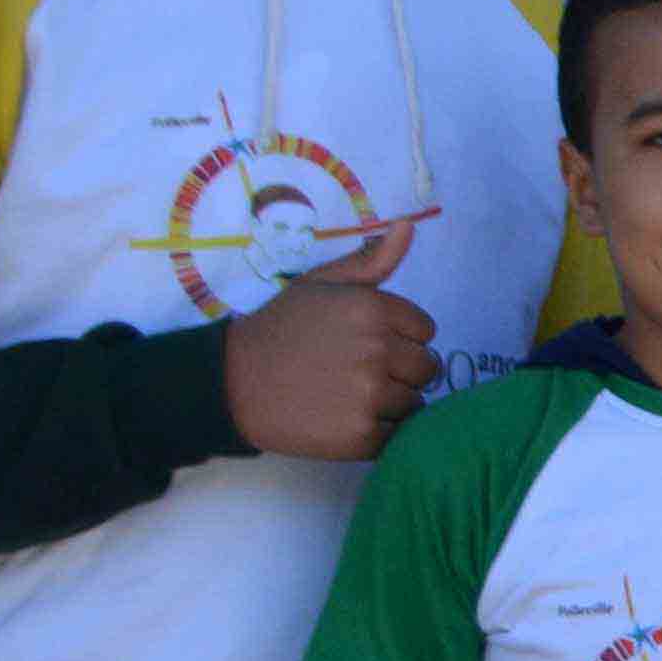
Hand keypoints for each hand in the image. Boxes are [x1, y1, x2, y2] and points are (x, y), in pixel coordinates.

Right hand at [219, 228, 437, 460]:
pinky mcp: (362, 435)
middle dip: (401, 371)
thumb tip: (409, 225)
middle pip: (427, 369)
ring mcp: (370, 394)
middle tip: (356, 371)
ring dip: (390, 403)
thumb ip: (371, 260)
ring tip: (347, 394)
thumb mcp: (321, 284)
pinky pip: (398, 434)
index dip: (400, 339)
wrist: (234, 382)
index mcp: (372, 309)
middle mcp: (376, 350)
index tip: (366, 343)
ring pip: (415, 403)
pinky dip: (378, 431)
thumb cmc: (282, 329)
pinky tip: (344, 417)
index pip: (425, 331)